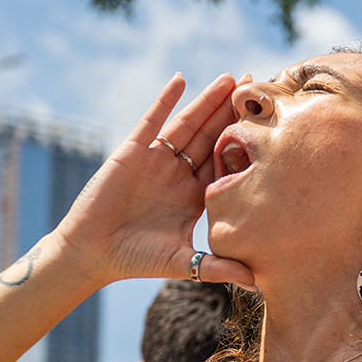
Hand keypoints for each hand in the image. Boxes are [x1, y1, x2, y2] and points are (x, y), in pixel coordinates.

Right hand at [53, 73, 254, 287]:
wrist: (91, 253)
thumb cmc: (135, 260)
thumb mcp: (183, 263)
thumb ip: (217, 267)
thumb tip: (259, 283)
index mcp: (196, 196)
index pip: (226, 164)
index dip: (246, 144)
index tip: (270, 126)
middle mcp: (179, 175)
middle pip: (212, 137)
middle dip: (232, 113)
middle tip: (258, 87)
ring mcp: (156, 161)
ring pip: (188, 124)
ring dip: (207, 101)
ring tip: (231, 78)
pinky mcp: (132, 152)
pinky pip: (152, 121)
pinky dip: (165, 100)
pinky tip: (181, 80)